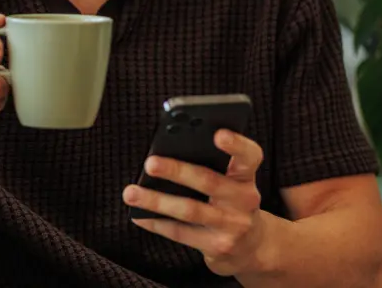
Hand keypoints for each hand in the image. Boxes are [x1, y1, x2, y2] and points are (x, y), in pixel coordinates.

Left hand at [123, 129, 274, 276]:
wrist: (250, 246)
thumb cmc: (231, 203)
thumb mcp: (232, 182)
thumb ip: (212, 165)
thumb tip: (167, 151)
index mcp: (245, 177)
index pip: (250, 156)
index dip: (237, 144)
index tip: (218, 134)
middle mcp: (244, 200)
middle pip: (209, 181)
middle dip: (177, 171)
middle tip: (150, 163)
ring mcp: (232, 225)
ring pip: (190, 210)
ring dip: (156, 201)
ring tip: (131, 193)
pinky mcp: (217, 246)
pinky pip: (181, 233)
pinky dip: (156, 223)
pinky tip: (138, 215)